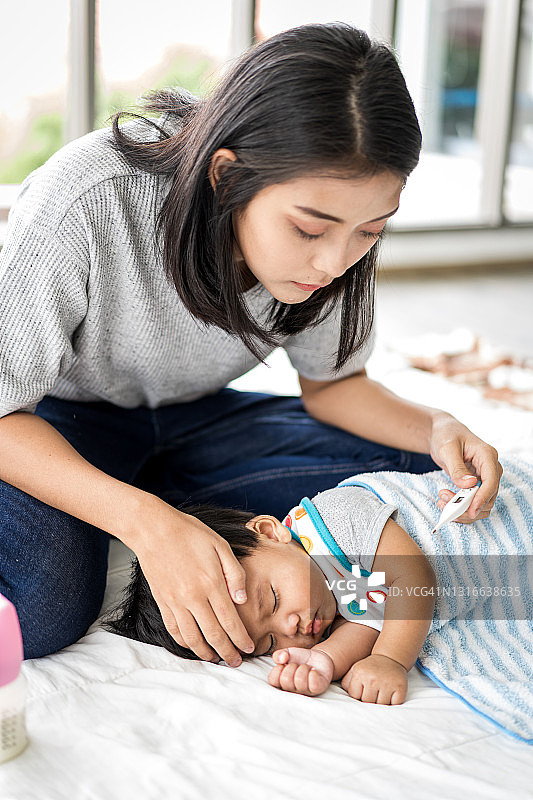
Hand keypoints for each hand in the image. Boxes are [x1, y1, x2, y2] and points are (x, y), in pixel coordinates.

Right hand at [128, 494, 254, 665]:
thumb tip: (243, 600)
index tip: (249, 649)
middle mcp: (193, 597)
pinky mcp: (162, 601)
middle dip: (227, 652)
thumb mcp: (221, 546)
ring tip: (216, 659)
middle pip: (213, 635)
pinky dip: (185, 643)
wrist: (154, 529)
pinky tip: (194, 646)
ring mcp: (175, 601)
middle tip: (236, 662)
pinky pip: (174, 630)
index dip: (241, 638)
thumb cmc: (190, 533)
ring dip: (206, 653)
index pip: (230, 620)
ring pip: (192, 638)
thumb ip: (235, 574)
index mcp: (211, 583)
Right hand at [268, 647, 333, 695]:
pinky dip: (313, 674)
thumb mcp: (287, 653)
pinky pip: (313, 684)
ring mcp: (305, 690)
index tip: (283, 663)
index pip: (273, 680)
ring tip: (306, 667)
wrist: (318, 657)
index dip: (277, 669)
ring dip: (303, 668)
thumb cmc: (300, 658)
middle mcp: (292, 689)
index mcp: (282, 682)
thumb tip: (281, 659)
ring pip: (299, 681)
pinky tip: (314, 671)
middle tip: (297, 665)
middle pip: (285, 681)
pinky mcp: (317, 689)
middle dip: (291, 667)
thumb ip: (279, 654)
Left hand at [341, 654, 406, 704]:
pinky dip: (393, 703)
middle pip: (367, 702)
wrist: (390, 658)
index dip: (359, 695)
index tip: (363, 688)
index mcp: (360, 673)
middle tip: (374, 689)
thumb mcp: (355, 669)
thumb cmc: (370, 667)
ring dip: (381, 702)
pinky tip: (391, 693)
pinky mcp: (400, 688)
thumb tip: (343, 697)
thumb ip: (346, 682)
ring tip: (382, 691)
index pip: (355, 697)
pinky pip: (394, 705)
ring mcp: (387, 684)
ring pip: (380, 706)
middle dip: (369, 699)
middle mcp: (372, 678)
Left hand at [429, 413, 501, 522]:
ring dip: (463, 509)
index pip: (491, 481)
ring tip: (442, 501)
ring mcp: (486, 477)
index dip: (482, 498)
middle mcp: (491, 468)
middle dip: (467, 505)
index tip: (470, 510)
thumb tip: (469, 485)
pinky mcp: (478, 484)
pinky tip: (446, 502)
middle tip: (444, 502)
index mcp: (487, 456)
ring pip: (483, 504)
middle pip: (488, 497)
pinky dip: (462, 507)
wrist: (445, 433)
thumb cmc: (447, 436)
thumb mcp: (447, 449)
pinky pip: (475, 502)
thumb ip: (457, 467)